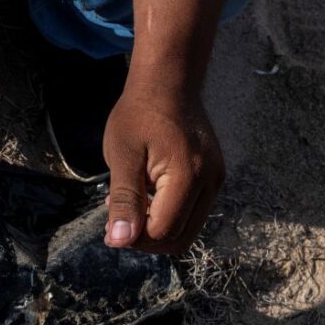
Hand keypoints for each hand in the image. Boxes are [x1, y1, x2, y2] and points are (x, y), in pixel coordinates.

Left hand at [102, 81, 224, 254]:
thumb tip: (120, 240)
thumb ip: (124, 200)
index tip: (109, 228)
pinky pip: (192, 214)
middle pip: (179, 238)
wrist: (168, 83)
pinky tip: (144, 197)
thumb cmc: (139, 114)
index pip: (162, 230)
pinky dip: (167, 216)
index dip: (133, 238)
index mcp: (188, 175)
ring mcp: (215, 180)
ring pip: (187, 231)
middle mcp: (210, 181)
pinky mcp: (213, 178)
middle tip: (117, 222)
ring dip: (156, 229)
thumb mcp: (122, 156)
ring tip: (129, 206)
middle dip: (145, 239)